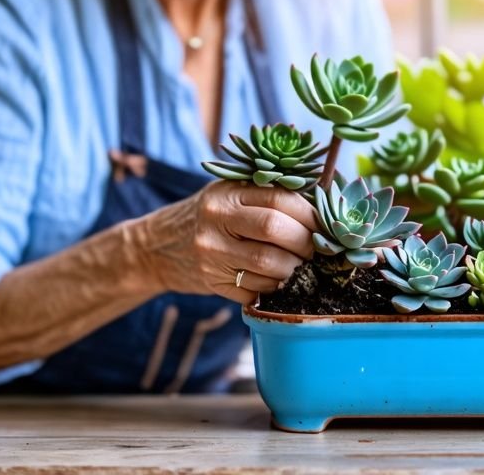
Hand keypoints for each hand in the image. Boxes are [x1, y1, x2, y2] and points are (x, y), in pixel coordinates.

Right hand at [130, 181, 316, 304]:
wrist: (159, 247)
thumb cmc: (209, 216)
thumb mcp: (230, 193)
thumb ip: (269, 195)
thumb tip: (324, 207)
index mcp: (226, 193)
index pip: (279, 199)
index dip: (309, 214)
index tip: (322, 225)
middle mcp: (215, 222)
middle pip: (275, 230)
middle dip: (306, 242)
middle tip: (316, 249)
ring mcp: (212, 255)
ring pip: (269, 266)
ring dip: (295, 270)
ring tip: (302, 266)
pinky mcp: (213, 283)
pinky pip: (257, 290)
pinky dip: (276, 288)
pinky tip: (278, 281)